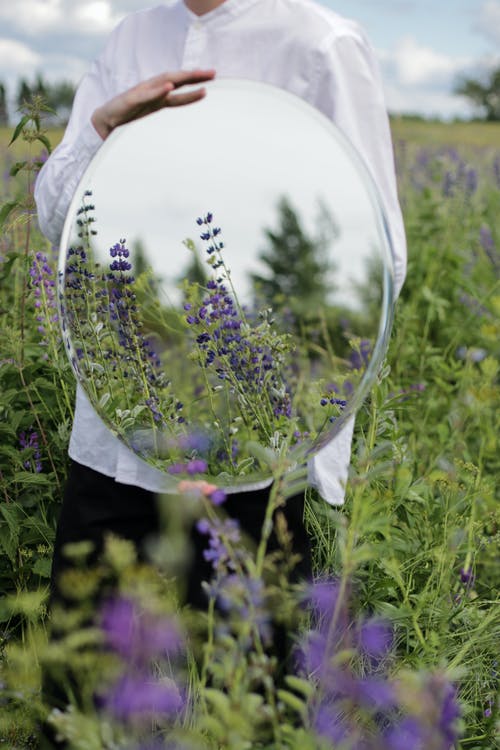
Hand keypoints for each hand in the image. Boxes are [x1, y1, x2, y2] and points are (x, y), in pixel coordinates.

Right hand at [91, 69, 215, 139]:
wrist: (103, 124)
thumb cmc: (128, 122)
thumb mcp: (152, 123)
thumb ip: (165, 124)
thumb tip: (187, 138)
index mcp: (158, 100)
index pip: (180, 90)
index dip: (196, 86)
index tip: (212, 81)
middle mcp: (152, 93)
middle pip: (176, 80)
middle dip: (194, 76)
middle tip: (212, 73)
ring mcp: (141, 94)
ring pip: (163, 82)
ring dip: (179, 77)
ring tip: (194, 74)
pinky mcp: (129, 100)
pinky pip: (145, 94)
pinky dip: (157, 90)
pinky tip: (168, 87)